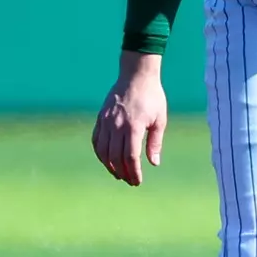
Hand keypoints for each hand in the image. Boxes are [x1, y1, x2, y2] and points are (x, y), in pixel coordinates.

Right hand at [91, 51, 167, 185]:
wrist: (136, 75)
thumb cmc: (152, 97)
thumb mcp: (160, 120)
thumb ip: (155, 142)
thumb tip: (154, 163)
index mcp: (134, 126)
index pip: (130, 157)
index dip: (133, 172)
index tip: (137, 181)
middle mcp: (117, 125)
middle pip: (116, 157)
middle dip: (122, 172)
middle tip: (130, 181)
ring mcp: (106, 121)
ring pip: (103, 150)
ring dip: (109, 165)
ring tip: (118, 174)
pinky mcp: (101, 117)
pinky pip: (96, 140)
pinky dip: (100, 153)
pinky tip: (106, 160)